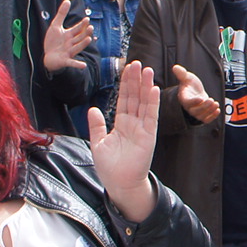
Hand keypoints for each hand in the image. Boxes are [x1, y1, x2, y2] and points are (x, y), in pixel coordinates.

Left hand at [40, 0, 93, 72]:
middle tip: (91, 27)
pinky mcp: (65, 61)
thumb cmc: (53, 41)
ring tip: (89, 39)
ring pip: (78, 47)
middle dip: (85, 33)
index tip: (86, 19)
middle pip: (80, 37)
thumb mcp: (55, 26)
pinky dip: (77, 64)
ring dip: (83, 44)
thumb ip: (62, 13)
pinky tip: (83, 65)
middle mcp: (71, 43)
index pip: (77, 29)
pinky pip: (72, 62)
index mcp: (70, 35)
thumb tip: (67, 0)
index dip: (81, 24)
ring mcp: (69, 52)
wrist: (47, 56)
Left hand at [88, 63, 158, 221]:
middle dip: (136, 80)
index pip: (124, 99)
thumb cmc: (110, 167)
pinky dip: (152, 102)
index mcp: (121, 123)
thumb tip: (93, 109)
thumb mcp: (98, 143)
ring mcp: (142, 128)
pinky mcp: (149, 135)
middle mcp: (133, 123)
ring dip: (146, 86)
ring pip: (144, 103)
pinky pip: (151, 116)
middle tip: (137, 63)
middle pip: (135, 97)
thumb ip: (96, 126)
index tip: (128, 69)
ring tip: (147, 70)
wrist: (119, 184)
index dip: (126, 84)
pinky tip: (153, 89)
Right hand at [166, 64, 221, 123]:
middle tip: (211, 100)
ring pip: (201, 116)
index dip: (194, 101)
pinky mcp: (202, 115)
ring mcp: (195, 112)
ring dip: (210, 111)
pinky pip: (206, 120)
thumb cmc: (189, 85)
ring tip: (216, 104)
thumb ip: (182, 73)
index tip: (201, 98)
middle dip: (205, 106)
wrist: (195, 92)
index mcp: (184, 98)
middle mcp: (189, 107)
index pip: (188, 102)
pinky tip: (217, 110)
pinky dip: (212, 116)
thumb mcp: (186, 77)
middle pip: (195, 111)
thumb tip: (175, 67)